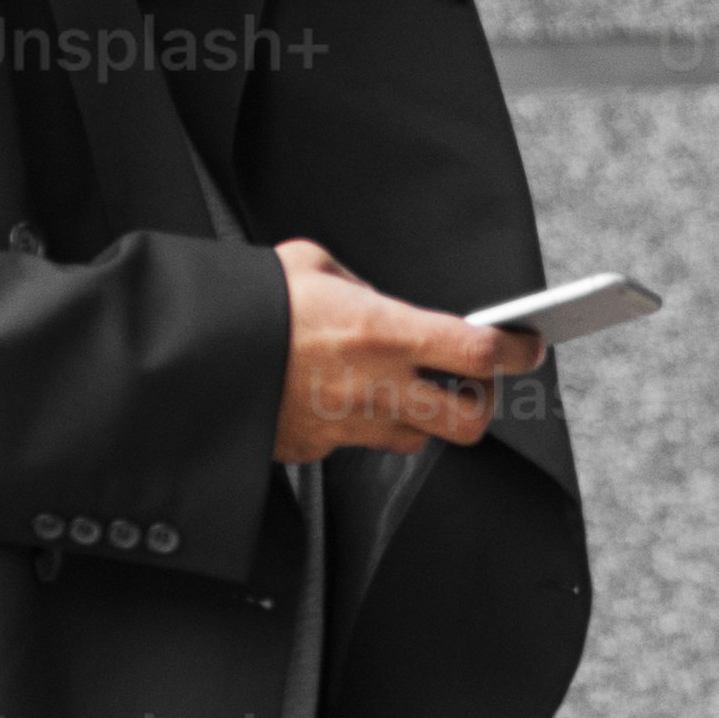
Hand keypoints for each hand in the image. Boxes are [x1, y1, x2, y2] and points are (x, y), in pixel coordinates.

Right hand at [275, 239, 529, 461]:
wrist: (190, 355)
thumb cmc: (250, 303)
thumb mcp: (312, 267)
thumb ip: (362, 288)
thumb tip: (382, 302)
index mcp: (383, 331)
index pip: (481, 352)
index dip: (518, 353)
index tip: (528, 346)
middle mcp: (376, 387)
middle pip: (469, 422)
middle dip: (479, 405)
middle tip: (470, 383)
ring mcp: (348, 426)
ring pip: (416, 439)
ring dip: (418, 416)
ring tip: (393, 385)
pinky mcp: (318, 450)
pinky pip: (359, 444)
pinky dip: (360, 424)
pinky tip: (334, 395)